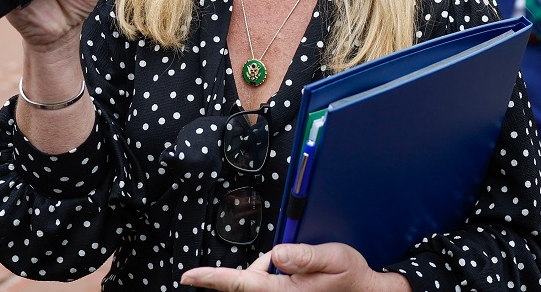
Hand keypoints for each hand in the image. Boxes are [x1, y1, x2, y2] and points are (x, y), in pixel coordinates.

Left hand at [180, 242, 410, 291]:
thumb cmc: (352, 278)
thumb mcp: (334, 257)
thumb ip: (304, 254)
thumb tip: (278, 253)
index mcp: (284, 291)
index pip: (240, 284)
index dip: (211, 278)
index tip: (189, 276)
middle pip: (248, 279)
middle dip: (259, 265)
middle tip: (289, 259)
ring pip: (257, 283)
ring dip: (268, 272)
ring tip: (299, 270)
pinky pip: (267, 287)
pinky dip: (273, 279)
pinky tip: (294, 277)